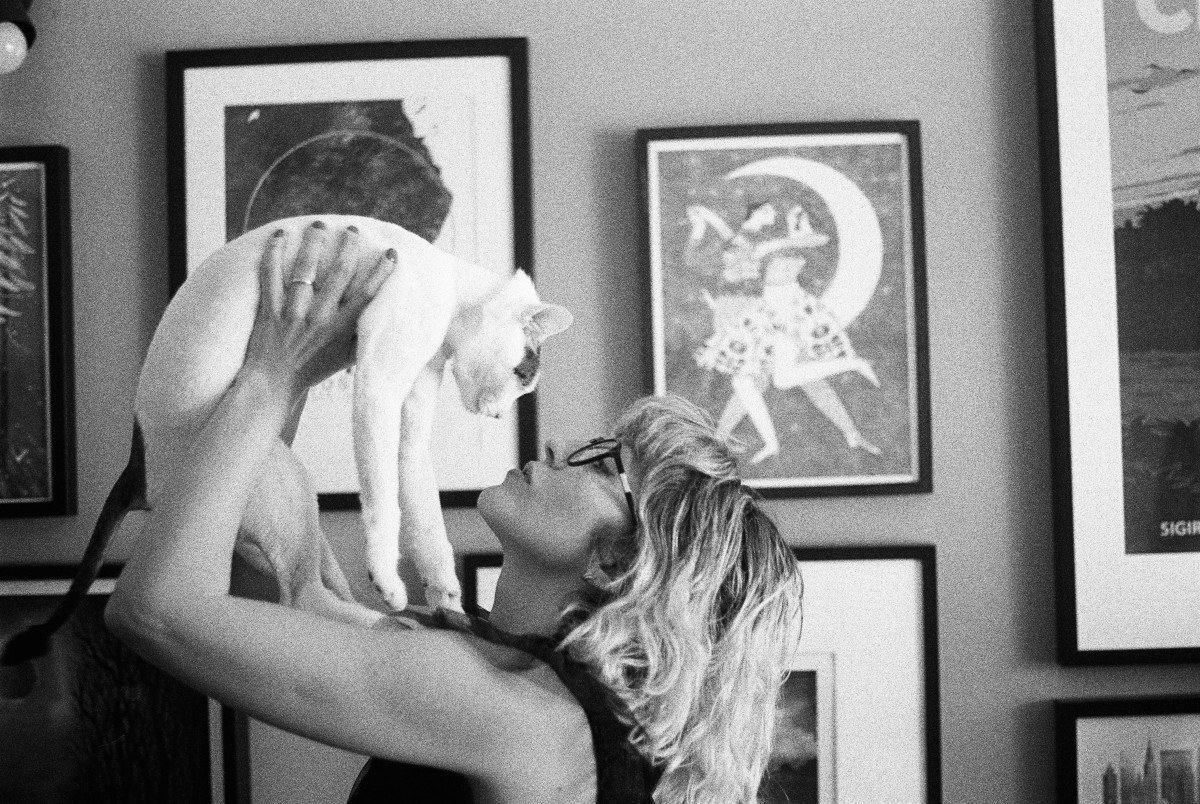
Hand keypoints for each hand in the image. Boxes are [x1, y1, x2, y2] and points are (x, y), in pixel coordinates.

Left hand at [242, 220, 396, 399]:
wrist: (273, 383)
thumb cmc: (314, 369)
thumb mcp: (345, 358)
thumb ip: (361, 336)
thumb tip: (383, 316)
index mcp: (341, 329)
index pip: (368, 294)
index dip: (382, 271)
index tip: (391, 252)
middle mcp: (319, 318)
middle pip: (339, 274)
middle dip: (348, 247)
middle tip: (353, 229)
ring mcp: (293, 313)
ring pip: (305, 269)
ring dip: (314, 243)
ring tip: (319, 225)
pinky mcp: (270, 309)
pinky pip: (270, 275)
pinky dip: (273, 253)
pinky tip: (280, 235)